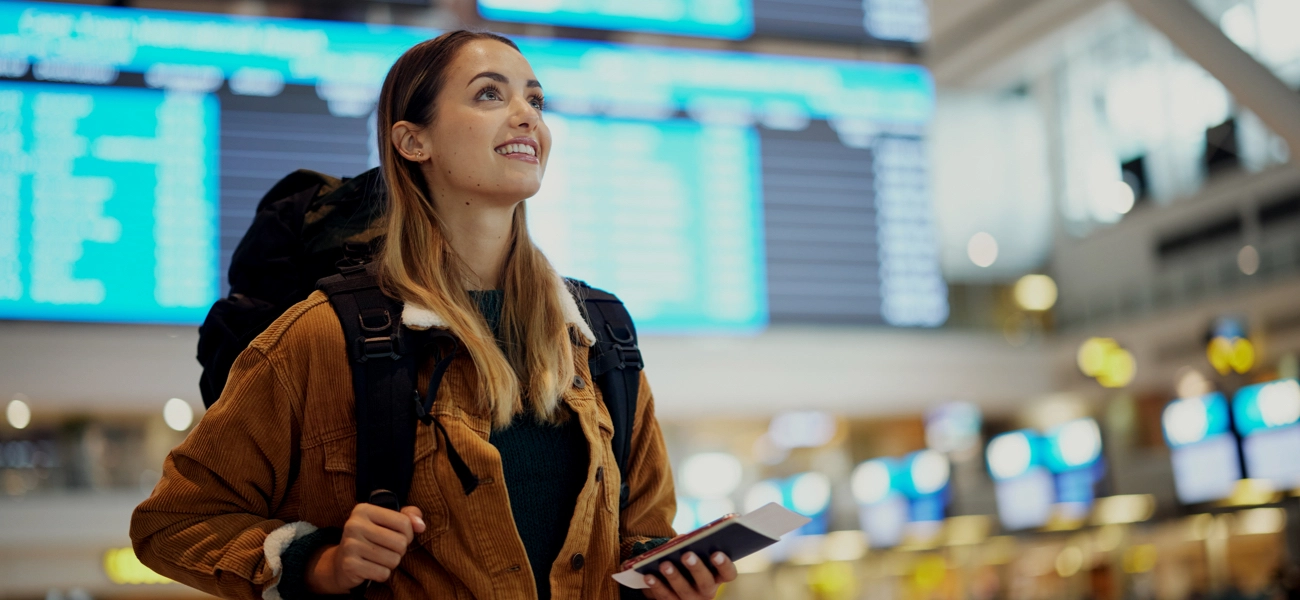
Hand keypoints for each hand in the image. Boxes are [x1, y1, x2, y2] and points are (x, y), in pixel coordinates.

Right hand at [305, 504, 425, 594]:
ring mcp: (350, 545)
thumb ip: (408, 516)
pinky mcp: (350, 565)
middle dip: (400, 550)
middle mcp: (354, 525)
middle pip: (400, 542)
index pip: (404, 522)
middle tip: (387, 549)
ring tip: (379, 558)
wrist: (341, 561)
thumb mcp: (387, 521)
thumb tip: (421, 526)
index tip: (398, 536)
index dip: (408, 533)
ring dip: (391, 563)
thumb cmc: (370, 538)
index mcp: (364, 509)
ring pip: (393, 559)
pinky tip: (372, 567)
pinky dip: (382, 573)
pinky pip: (383, 573)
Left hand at [643, 552, 737, 599]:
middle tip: (686, 555)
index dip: (724, 564)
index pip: (728, 573)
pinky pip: (665, 596)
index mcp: (717, 576)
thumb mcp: (693, 554)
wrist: (673, 584)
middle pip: (705, 583)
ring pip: (684, 591)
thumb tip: (681, 539)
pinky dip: (656, 585)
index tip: (716, 553)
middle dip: (696, 568)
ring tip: (665, 564)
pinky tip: (649, 575)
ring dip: (674, 577)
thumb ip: (692, 546)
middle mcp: (707, 591)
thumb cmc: (687, 563)